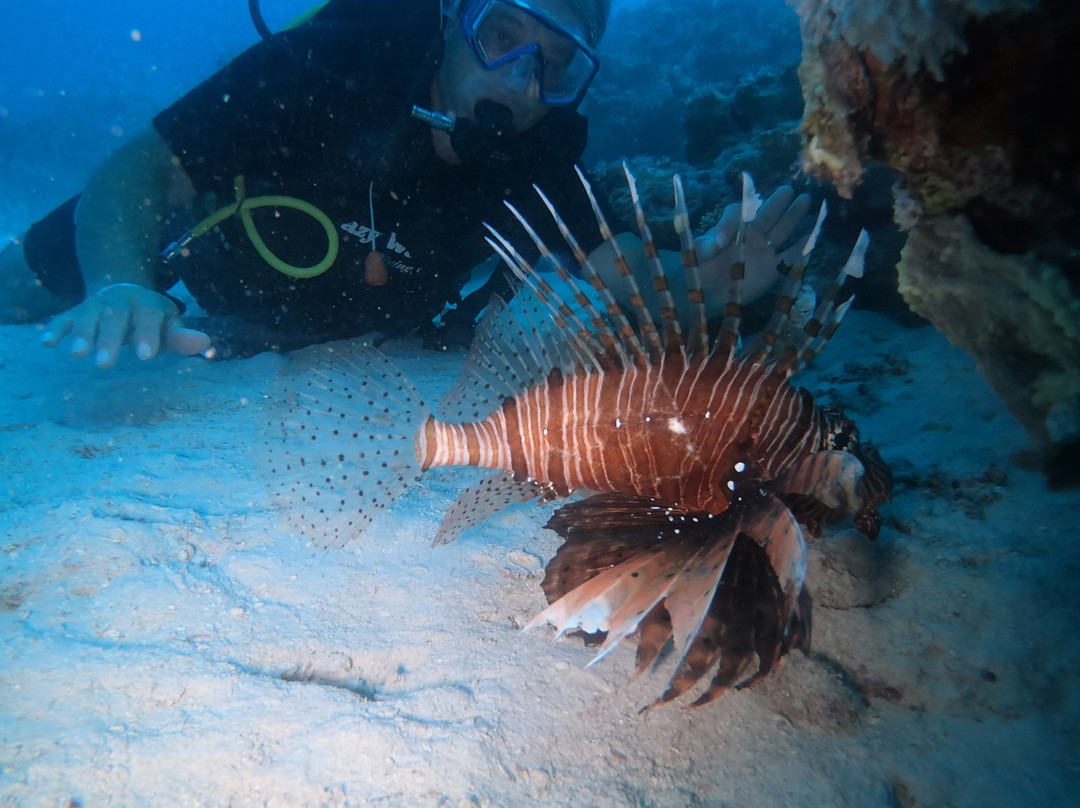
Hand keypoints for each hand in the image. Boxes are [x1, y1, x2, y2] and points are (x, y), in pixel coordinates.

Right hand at [41, 283, 210, 367]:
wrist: (125, 294)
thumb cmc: (152, 320)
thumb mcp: (169, 327)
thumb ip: (182, 337)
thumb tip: (206, 343)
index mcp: (149, 302)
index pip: (150, 316)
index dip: (148, 334)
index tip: (145, 356)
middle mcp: (121, 300)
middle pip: (116, 317)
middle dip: (110, 339)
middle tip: (105, 364)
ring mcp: (97, 304)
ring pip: (89, 316)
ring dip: (82, 333)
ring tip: (78, 353)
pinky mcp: (76, 312)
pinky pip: (64, 318)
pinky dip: (56, 329)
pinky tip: (47, 343)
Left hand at [694, 185, 812, 303]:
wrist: (709, 292)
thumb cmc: (701, 269)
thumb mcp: (697, 255)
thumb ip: (703, 247)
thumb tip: (713, 244)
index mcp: (732, 227)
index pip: (737, 214)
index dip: (731, 222)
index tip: (721, 242)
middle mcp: (751, 234)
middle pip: (766, 215)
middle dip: (776, 203)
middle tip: (787, 190)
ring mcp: (764, 250)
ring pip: (781, 230)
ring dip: (792, 216)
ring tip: (805, 200)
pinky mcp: (773, 269)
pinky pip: (791, 256)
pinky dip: (802, 246)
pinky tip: (814, 234)